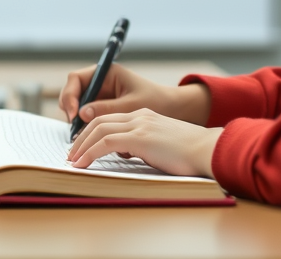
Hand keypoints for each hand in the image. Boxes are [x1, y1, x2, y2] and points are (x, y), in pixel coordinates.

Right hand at [59, 64, 210, 126]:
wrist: (176, 111)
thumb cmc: (158, 102)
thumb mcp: (132, 106)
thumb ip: (107, 109)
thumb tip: (81, 114)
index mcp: (107, 73)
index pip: (76, 79)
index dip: (70, 95)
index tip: (74, 114)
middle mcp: (101, 84)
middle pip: (74, 95)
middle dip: (72, 112)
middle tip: (75, 130)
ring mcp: (102, 98)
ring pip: (80, 109)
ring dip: (80, 124)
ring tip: (85, 141)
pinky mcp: (106, 112)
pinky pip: (90, 120)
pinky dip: (90, 131)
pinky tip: (97, 143)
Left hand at [67, 108, 222, 178]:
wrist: (208, 150)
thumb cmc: (190, 154)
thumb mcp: (161, 145)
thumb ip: (143, 145)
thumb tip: (126, 154)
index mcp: (144, 116)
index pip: (109, 119)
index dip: (92, 132)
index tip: (83, 147)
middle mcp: (139, 116)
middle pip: (99, 121)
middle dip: (81, 137)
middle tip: (71, 154)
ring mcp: (139, 125)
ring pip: (99, 129)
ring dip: (82, 146)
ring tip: (72, 161)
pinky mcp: (140, 137)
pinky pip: (106, 142)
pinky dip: (90, 152)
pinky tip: (83, 163)